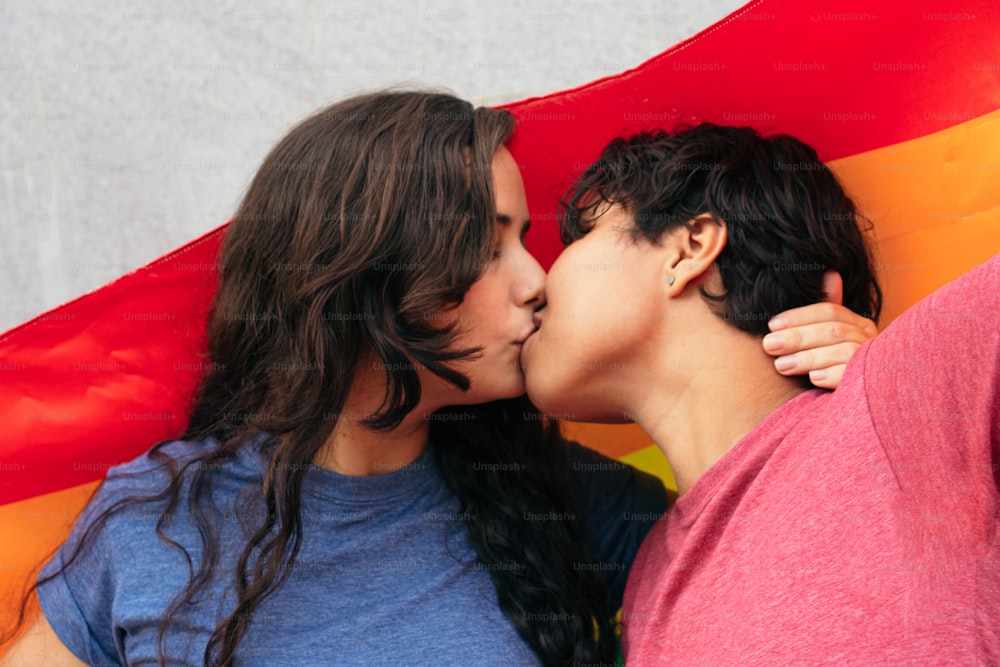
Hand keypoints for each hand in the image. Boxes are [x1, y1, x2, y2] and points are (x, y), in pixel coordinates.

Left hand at [761, 272, 878, 388]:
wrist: (864, 407)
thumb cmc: (836, 368)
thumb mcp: (827, 341)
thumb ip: (822, 316)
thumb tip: (829, 274)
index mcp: (858, 325)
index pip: (829, 312)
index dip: (799, 317)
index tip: (772, 325)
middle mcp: (869, 339)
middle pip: (832, 331)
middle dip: (797, 337)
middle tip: (768, 345)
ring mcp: (875, 361)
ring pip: (843, 351)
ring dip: (808, 358)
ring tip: (781, 366)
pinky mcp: (875, 384)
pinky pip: (856, 376)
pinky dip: (834, 375)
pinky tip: (814, 379)